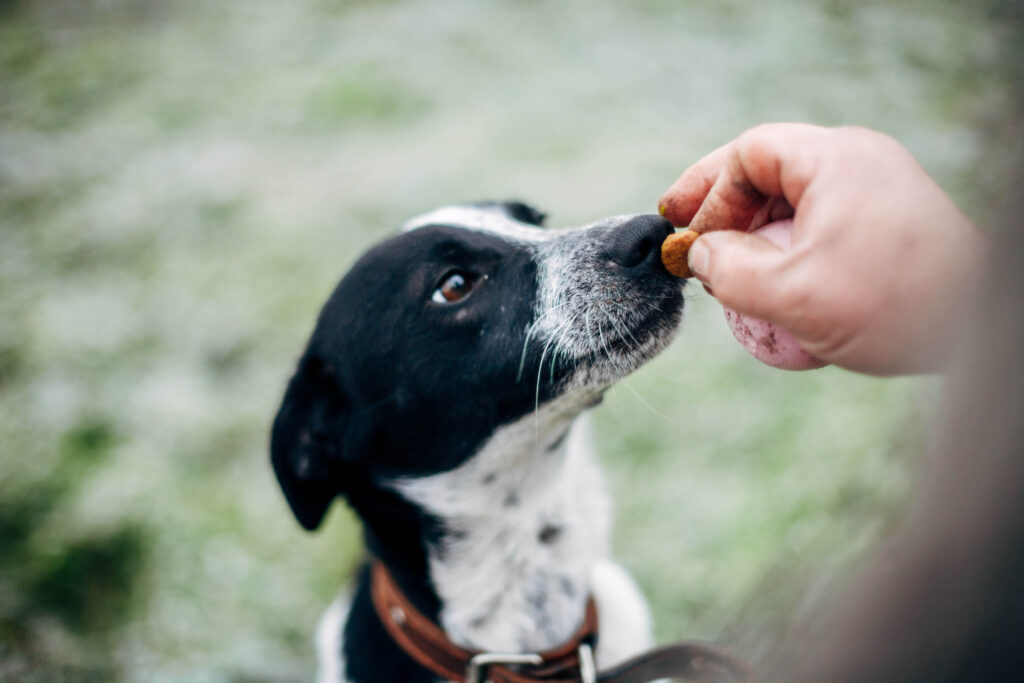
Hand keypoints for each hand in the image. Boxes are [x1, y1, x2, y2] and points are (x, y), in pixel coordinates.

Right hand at [658, 123, 986, 374]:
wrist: (981, 327)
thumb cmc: (891, 306)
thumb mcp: (791, 294)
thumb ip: (728, 270)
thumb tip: (698, 254)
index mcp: (835, 159)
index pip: (749, 154)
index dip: (708, 192)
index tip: (687, 236)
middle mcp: (859, 160)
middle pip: (771, 167)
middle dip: (724, 204)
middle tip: (687, 235)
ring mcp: (878, 187)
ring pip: (795, 194)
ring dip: (754, 227)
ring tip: (726, 265)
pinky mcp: (889, 218)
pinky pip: (822, 217)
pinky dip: (787, 240)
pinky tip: (772, 277)